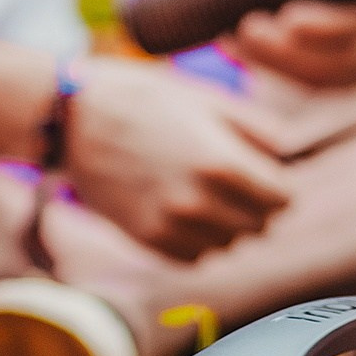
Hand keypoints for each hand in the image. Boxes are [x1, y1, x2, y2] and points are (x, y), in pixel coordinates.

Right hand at [65, 57, 290, 260]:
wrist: (70, 119)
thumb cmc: (139, 98)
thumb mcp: (205, 98)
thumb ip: (257, 129)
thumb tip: (285, 155)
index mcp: (224, 163)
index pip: (283, 199)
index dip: (277, 184)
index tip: (262, 172)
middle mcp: (201, 202)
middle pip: (259, 226)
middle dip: (255, 206)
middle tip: (234, 182)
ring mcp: (171, 225)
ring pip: (227, 245)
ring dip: (226, 225)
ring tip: (204, 195)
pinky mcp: (146, 239)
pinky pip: (193, 257)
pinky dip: (196, 240)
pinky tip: (181, 212)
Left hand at [226, 0, 355, 86]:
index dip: (330, 24)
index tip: (287, 17)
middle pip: (347, 56)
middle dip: (292, 49)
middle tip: (245, 27)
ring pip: (330, 76)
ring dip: (277, 63)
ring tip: (229, 40)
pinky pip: (319, 81)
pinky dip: (276, 68)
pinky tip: (235, 49)